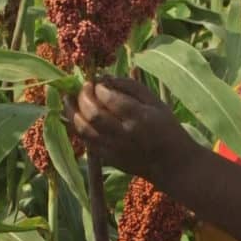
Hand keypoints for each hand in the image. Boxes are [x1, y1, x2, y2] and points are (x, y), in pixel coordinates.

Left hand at [64, 76, 194, 181]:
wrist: (170, 163)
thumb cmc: (166, 127)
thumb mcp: (155, 102)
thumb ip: (131, 87)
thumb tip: (104, 77)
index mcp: (139, 117)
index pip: (110, 99)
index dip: (99, 87)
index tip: (98, 81)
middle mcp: (123, 134)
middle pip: (93, 113)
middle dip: (83, 96)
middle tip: (85, 87)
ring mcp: (113, 148)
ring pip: (83, 129)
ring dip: (72, 111)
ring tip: (70, 98)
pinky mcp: (107, 158)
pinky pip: (85, 141)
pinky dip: (76, 126)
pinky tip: (75, 115)